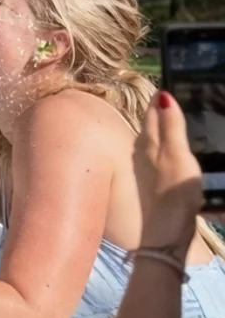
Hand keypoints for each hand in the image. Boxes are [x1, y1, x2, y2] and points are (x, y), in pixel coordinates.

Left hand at [135, 91, 204, 254]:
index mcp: (148, 143)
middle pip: (149, 125)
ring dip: (160, 127)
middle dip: (158, 111)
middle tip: (168, 96)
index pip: (152, 113)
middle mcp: (141, 153)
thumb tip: (162, 95)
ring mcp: (145, 169)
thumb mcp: (176, 155)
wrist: (165, 232)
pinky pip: (157, 155)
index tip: (164, 84)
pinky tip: (169, 150)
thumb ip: (171, 127)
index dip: (159, 99)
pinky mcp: (153, 182)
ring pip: (151, 140)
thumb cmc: (172, 192)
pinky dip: (164, 146)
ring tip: (170, 117)